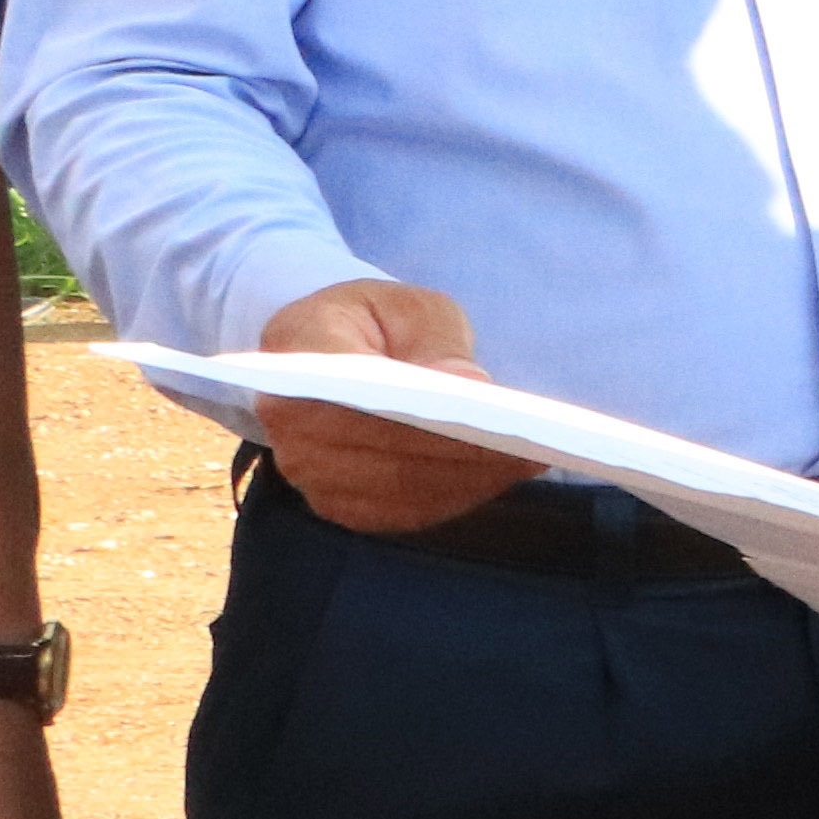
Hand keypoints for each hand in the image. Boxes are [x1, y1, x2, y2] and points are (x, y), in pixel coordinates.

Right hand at [252, 279, 536, 530]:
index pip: (355, 399)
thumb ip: (435, 342)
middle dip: (461, 455)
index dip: (420, 415)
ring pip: (396, 491)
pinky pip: (401, 512)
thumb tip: (467, 387)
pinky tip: (500, 476)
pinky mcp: (338, 502)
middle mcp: (286, 424)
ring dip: (466, 481)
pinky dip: (455, 497)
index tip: (488, 413)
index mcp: (294, 358)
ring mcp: (307, 472)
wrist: (333, 349)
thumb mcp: (410, 306)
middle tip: (532, 446)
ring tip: (529, 460)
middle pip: (380, 455)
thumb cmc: (376, 320)